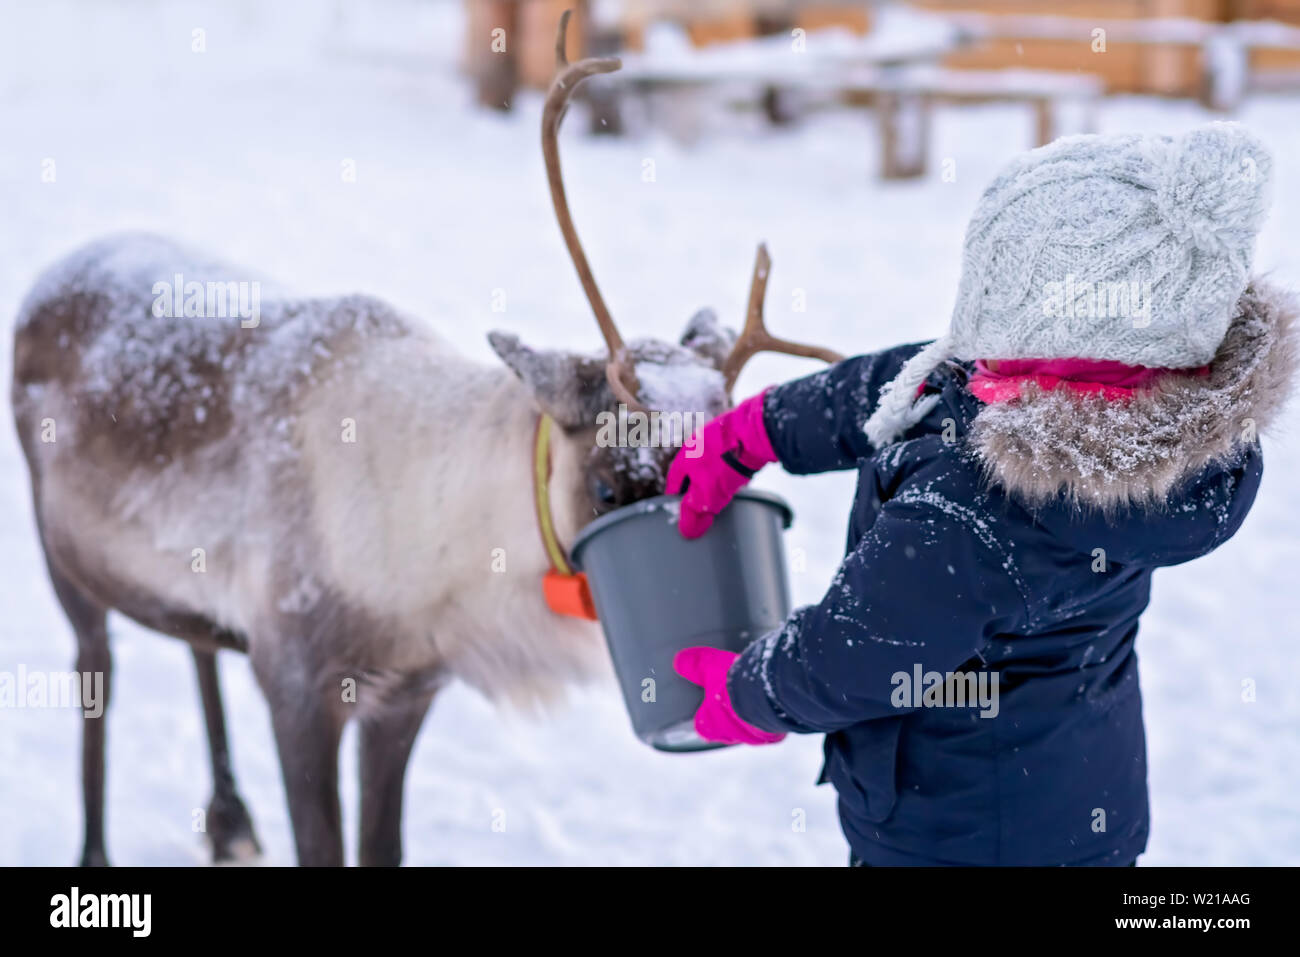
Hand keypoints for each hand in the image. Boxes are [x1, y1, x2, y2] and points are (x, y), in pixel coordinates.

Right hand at [666, 391, 776, 538]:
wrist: (754, 432)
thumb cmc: (725, 463)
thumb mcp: (707, 494)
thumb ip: (695, 512)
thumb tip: (686, 531)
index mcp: (684, 458)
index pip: (673, 483)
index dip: (676, 499)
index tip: (680, 511)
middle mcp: (696, 444)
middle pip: (691, 471)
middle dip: (695, 488)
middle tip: (701, 503)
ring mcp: (715, 436)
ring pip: (708, 462)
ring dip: (712, 477)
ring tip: (720, 491)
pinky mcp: (734, 433)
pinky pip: (725, 454)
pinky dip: (727, 467)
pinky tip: (736, 475)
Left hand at [673, 646, 785, 745]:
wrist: (768, 695)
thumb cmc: (734, 684)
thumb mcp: (710, 667)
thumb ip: (695, 665)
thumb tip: (679, 660)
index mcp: (710, 723)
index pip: (703, 727)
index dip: (704, 717)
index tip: (706, 708)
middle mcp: (730, 734)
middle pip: (725, 730)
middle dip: (728, 717)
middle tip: (732, 701)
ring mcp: (752, 736)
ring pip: (747, 730)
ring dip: (748, 717)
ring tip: (752, 700)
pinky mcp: (773, 734)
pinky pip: (767, 728)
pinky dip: (767, 717)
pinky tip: (770, 704)